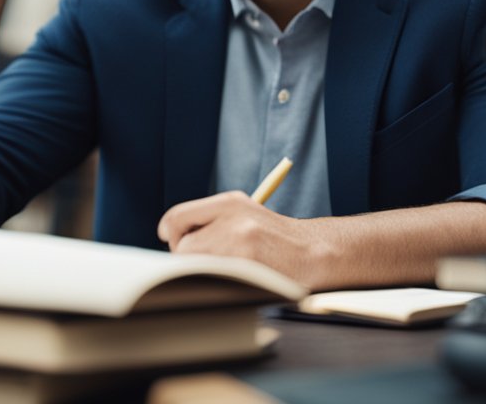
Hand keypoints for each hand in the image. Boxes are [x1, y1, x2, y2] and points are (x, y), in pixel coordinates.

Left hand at [157, 191, 331, 287]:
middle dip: (188, 260)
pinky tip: (237, 280)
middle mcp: (232, 216)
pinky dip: (217, 284)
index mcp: (230, 202)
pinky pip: (213, 279)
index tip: (171, 241)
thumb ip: (212, 222)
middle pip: (182, 246)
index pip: (178, 217)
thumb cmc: (276, 240)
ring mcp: (240, 239)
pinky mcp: (247, 262)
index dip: (170, 233)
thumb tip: (174, 241)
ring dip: (203, 274)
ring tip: (227, 272)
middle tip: (207, 264)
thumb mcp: (246, 216)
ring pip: (196, 265)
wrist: (314, 252)